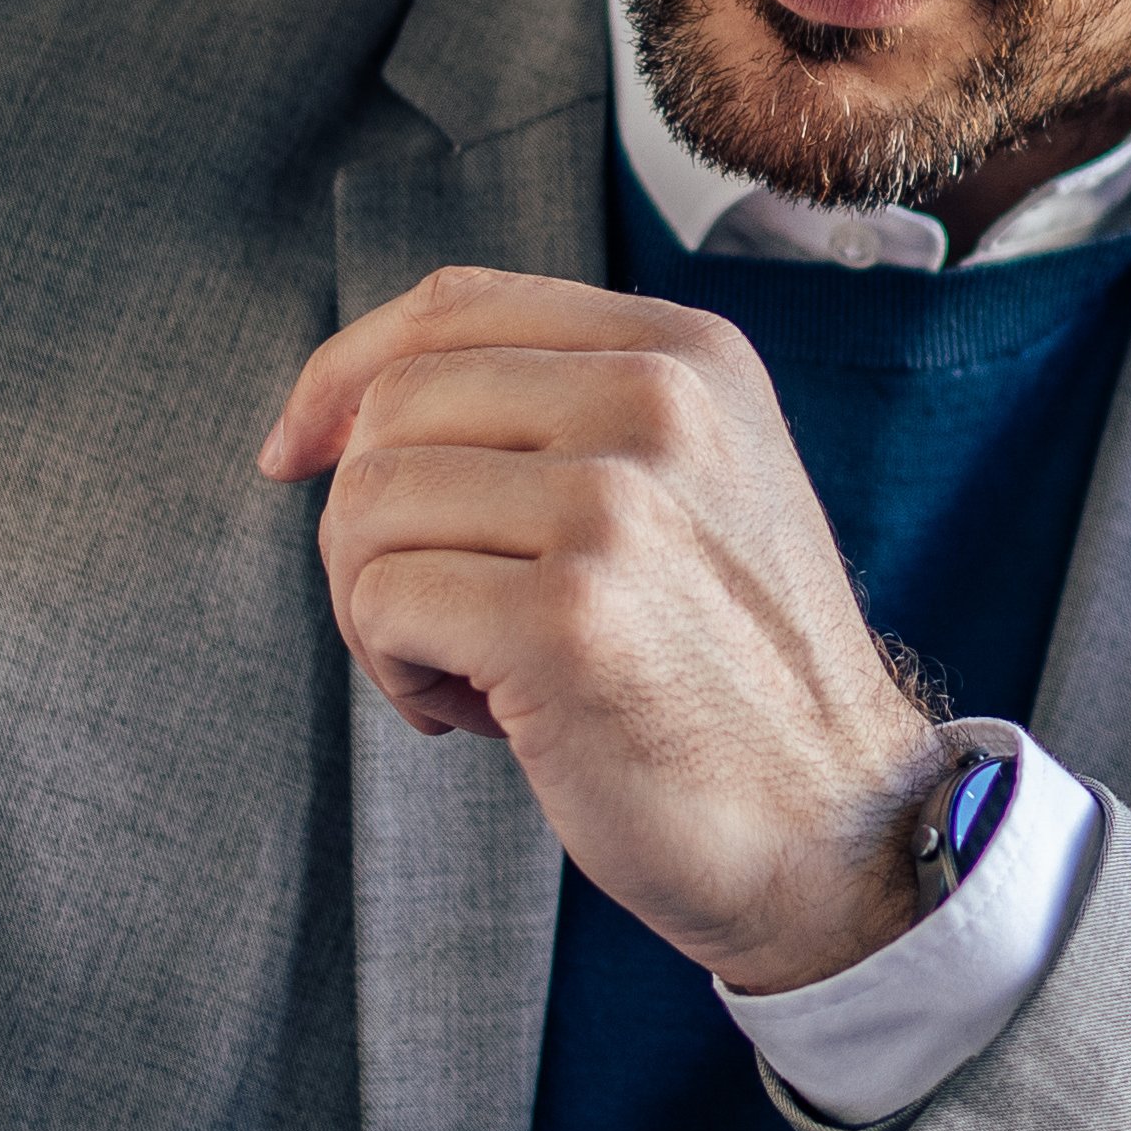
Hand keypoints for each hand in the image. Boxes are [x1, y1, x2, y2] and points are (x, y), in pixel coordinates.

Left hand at [257, 265, 950, 994]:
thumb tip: (342, 411)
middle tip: (428, 620)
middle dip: (362, 524)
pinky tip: (474, 714)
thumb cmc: (729, 670)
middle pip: (391, 409)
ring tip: (464, 671)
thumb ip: (558, 412)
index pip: (453, 306)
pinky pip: (381, 603)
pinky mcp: (570, 618)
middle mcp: (658, 405)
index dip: (342, 373)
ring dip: (373, 607)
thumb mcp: (688, 483)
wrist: (836, 823)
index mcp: (687, 354)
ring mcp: (617, 506)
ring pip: (368, 506)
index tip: (294, 450)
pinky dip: (394, 669)